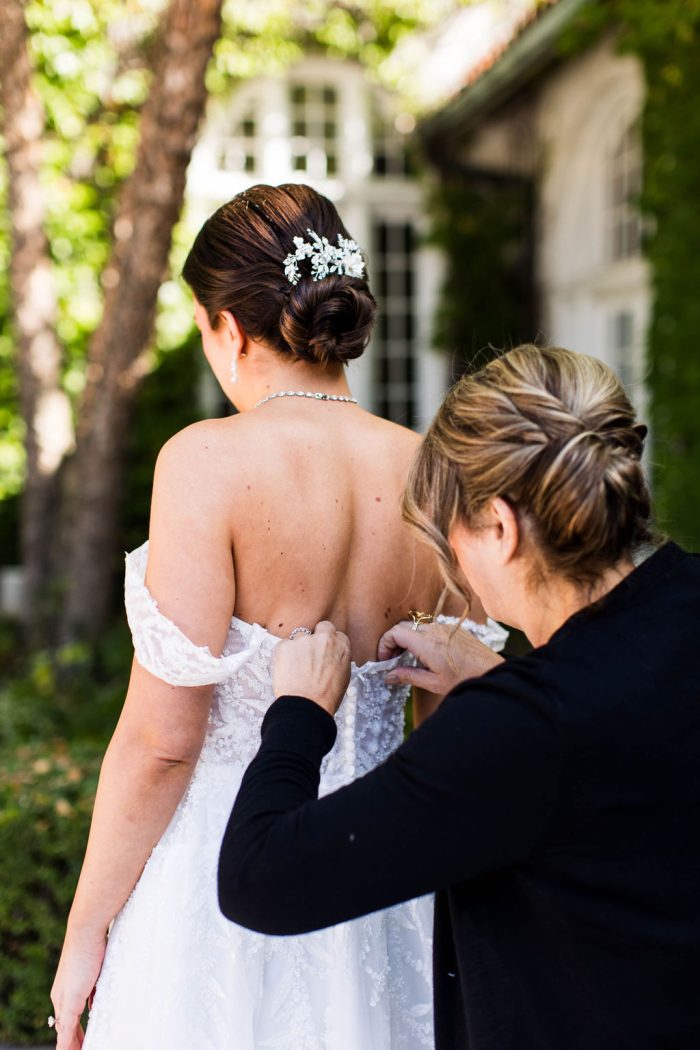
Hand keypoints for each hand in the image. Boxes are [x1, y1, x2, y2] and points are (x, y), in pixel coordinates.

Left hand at [50, 924, 106, 1049]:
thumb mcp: (95, 969)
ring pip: (65, 1032)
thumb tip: (96, 1000)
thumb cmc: (93, 943)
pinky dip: (67, 1044)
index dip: (73, 1034)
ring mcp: (64, 999)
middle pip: (65, 1028)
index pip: (68, 1019)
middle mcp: (61, 996)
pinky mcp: (69, 1001)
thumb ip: (94, 987)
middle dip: (73, 1042)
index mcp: (66, 989)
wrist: (85, 930)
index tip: (80, 1042)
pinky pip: (66, 1031)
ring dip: (72, 1044)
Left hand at [273, 621, 351, 715]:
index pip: (335, 633)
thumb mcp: (343, 676)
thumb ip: (337, 659)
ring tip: (295, 669)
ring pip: (299, 638)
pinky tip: (286, 672)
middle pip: (320, 627)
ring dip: (297, 649)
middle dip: (315, 636)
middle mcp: (324, 639)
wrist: (306, 706)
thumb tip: (331, 657)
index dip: (327, 643)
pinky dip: (283, 657)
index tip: (322, 651)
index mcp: (341, 646)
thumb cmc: (325, 698)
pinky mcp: (285, 646)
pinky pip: (283, 646)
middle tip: (309, 653)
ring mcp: (303, 640)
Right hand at [379, 620, 504, 696]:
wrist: (494, 674)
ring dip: (407, 640)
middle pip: (403, 627)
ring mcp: (444, 627)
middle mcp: (434, 630)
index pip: (395, 633)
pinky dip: (420, 637)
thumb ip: (408, 676)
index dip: (384, 645)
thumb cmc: (465, 680)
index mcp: (426, 643)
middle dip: (393, 642)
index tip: (384, 661)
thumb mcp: (433, 683)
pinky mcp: (453, 628)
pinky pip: (430, 628)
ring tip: (407, 659)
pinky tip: (425, 655)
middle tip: (391, 661)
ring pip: (416, 626)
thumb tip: (388, 676)